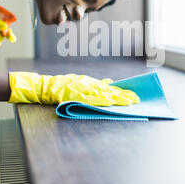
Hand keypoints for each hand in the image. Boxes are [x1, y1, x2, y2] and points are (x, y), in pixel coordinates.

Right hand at [8, 72, 139, 105]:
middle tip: (137, 99)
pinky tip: (109, 101)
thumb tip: (110, 82)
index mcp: (91, 82)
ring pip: (103, 94)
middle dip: (124, 95)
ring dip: (116, 98)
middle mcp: (89, 84)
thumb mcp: (82, 82)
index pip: (110, 87)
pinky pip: (90, 98)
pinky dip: (100, 100)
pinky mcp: (76, 95)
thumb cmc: (64, 85)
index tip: (134, 95)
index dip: (123, 92)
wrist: (47, 86)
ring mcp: (83, 89)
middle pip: (110, 90)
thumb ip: (97, 84)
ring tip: (128, 102)